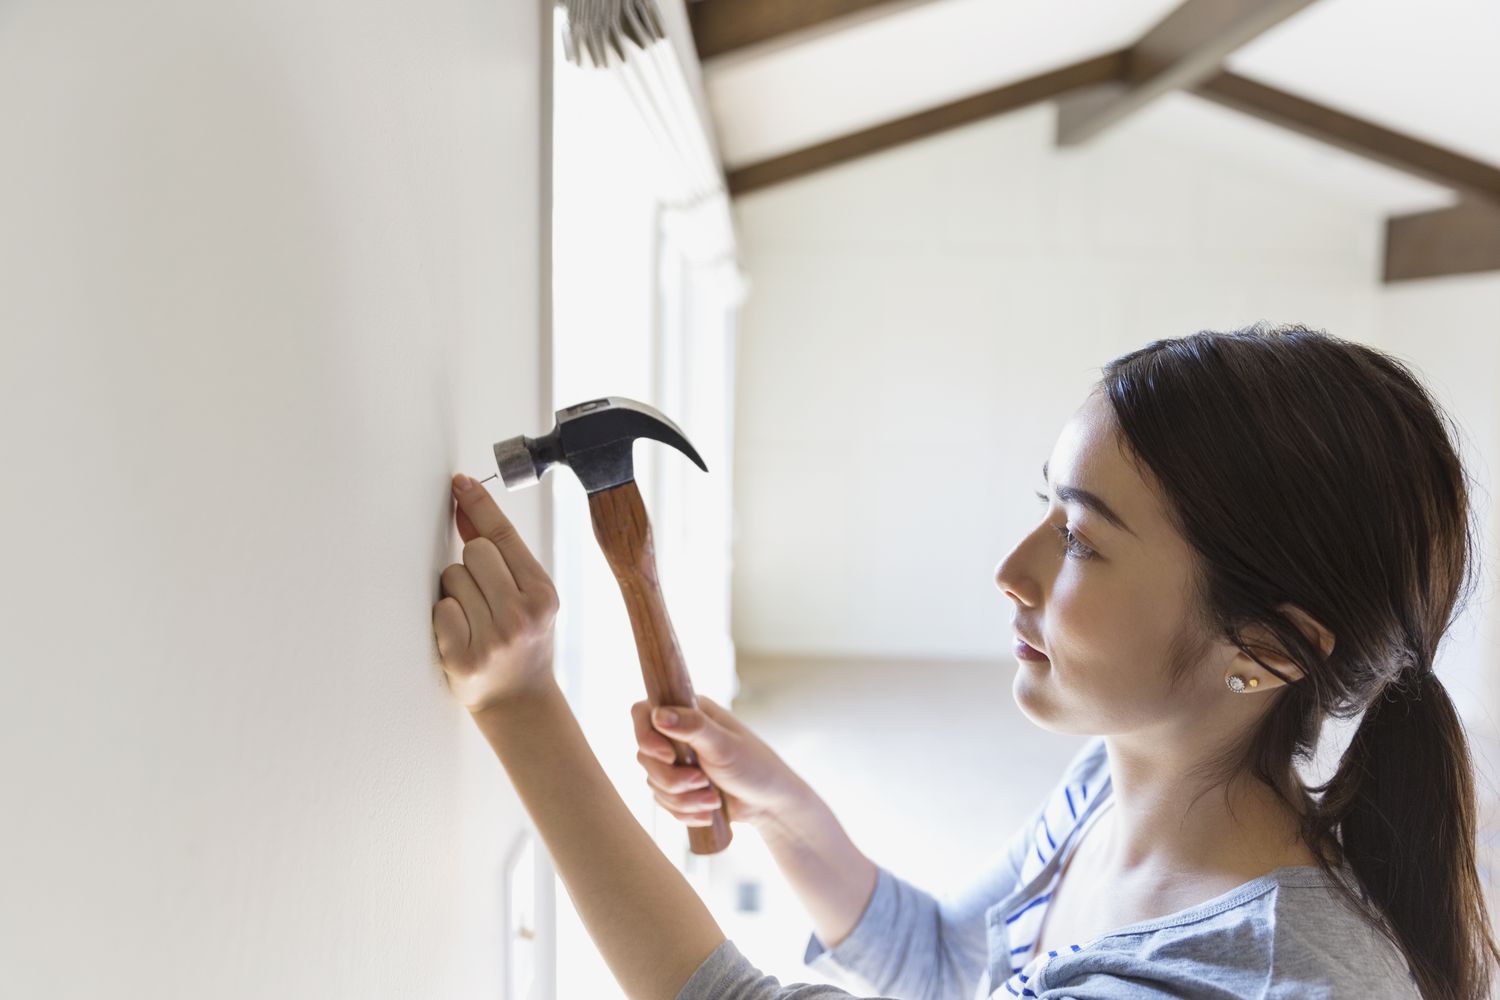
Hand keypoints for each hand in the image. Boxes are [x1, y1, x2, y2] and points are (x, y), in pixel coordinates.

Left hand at [432, 473, 559, 712]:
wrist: (520, 701)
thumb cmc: (524, 641)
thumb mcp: (527, 596)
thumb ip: (501, 553)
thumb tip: (465, 505)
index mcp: (542, 594)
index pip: (504, 536)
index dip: (480, 505)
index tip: (460, 483)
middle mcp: (521, 615)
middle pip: (473, 552)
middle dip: (470, 565)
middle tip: (483, 596)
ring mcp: (492, 638)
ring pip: (451, 578)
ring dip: (455, 592)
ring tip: (474, 618)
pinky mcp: (463, 658)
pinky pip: (439, 610)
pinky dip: (445, 618)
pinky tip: (462, 635)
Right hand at [631, 695, 805, 828]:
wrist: (769, 804)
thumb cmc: (754, 767)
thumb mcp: (725, 745)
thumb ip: (693, 727)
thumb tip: (658, 714)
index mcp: (688, 712)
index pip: (643, 713)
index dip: (646, 736)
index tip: (668, 757)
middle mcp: (677, 734)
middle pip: (645, 755)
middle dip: (672, 779)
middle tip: (702, 782)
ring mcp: (676, 762)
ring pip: (653, 782)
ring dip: (682, 799)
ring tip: (713, 800)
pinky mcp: (678, 787)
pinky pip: (662, 802)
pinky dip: (684, 811)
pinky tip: (707, 813)